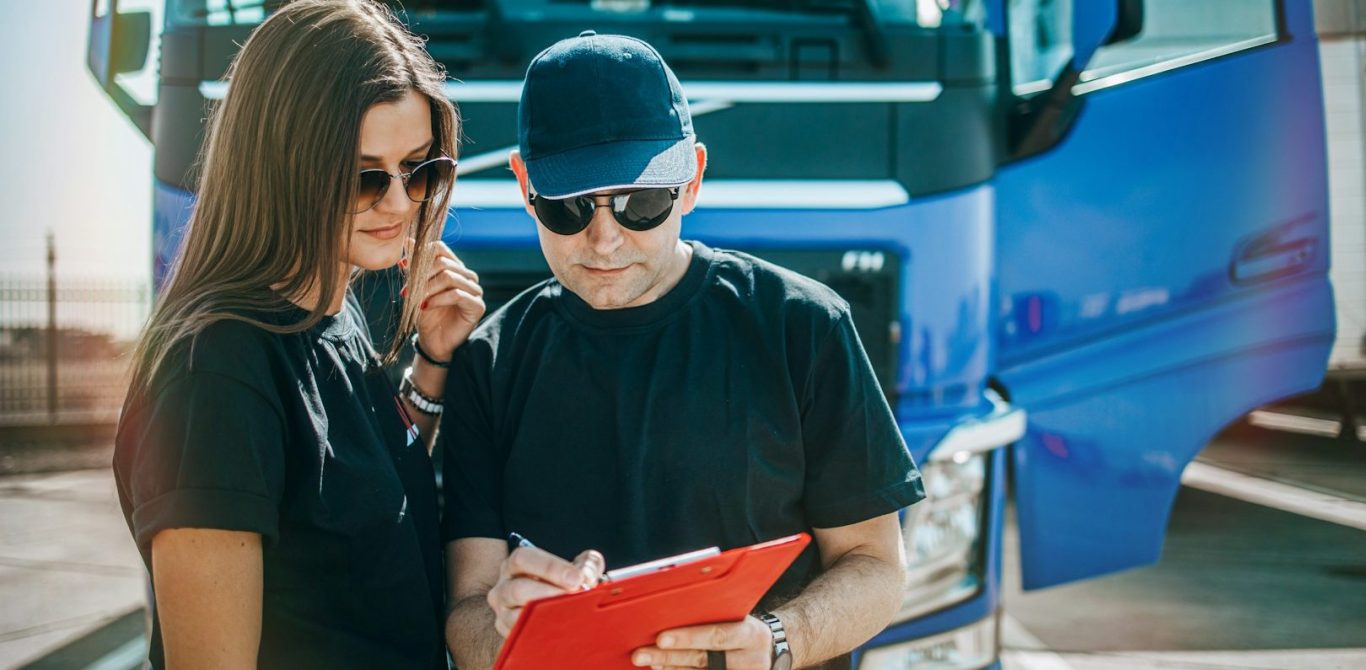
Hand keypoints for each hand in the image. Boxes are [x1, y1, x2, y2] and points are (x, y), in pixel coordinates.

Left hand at [401, 237, 484, 360]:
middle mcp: (467, 276)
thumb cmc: (426, 314)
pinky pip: (456, 295)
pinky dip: (437, 300)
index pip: (440, 248)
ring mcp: (475, 290)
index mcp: (454, 267)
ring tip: (416, 301)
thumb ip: (415, 266)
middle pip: (443, 263)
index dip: (422, 256)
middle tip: (408, 292)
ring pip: (449, 277)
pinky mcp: (477, 306)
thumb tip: (408, 240)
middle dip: (422, 277)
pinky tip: (426, 307)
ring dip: (428, 289)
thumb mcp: (417, 288)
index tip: (406, 270)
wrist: (433, 341)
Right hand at [486, 546, 604, 637]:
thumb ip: (587, 564)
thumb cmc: (561, 584)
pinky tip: (563, 631)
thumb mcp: (574, 568)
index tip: (577, 577)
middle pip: (518, 589)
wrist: (551, 609)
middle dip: (550, 593)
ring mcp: (502, 614)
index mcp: (514, 565)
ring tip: (572, 614)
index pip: (523, 559)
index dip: (550, 567)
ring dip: (547, 616)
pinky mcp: (509, 636)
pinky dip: (544, 634)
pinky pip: (522, 637)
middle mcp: (503, 589)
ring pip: (517, 617)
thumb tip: (588, 575)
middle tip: (576, 597)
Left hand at [632, 617, 773, 668]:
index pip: (718, 635)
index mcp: (752, 634)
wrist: (773, 650)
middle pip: (704, 660)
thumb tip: (669, 611)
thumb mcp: (740, 617)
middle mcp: (752, 661)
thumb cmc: (745, 627)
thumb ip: (714, 615)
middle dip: (669, 657)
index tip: (661, 638)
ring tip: (647, 662)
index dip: (689, 638)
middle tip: (641, 654)